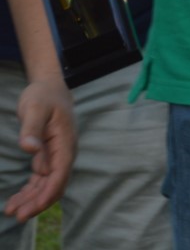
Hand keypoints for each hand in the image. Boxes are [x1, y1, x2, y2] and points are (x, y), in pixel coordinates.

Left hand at [2, 75, 74, 221]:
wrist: (50, 88)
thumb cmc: (43, 96)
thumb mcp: (35, 108)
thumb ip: (32, 128)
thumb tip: (30, 148)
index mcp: (65, 142)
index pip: (60, 173)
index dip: (48, 192)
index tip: (34, 207)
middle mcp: (63, 152)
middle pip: (54, 183)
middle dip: (37, 202)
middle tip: (17, 215)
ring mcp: (56, 155)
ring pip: (46, 184)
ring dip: (32, 199)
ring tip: (11, 210)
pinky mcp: (47, 156)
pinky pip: (40, 178)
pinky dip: (30, 190)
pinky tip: (17, 199)